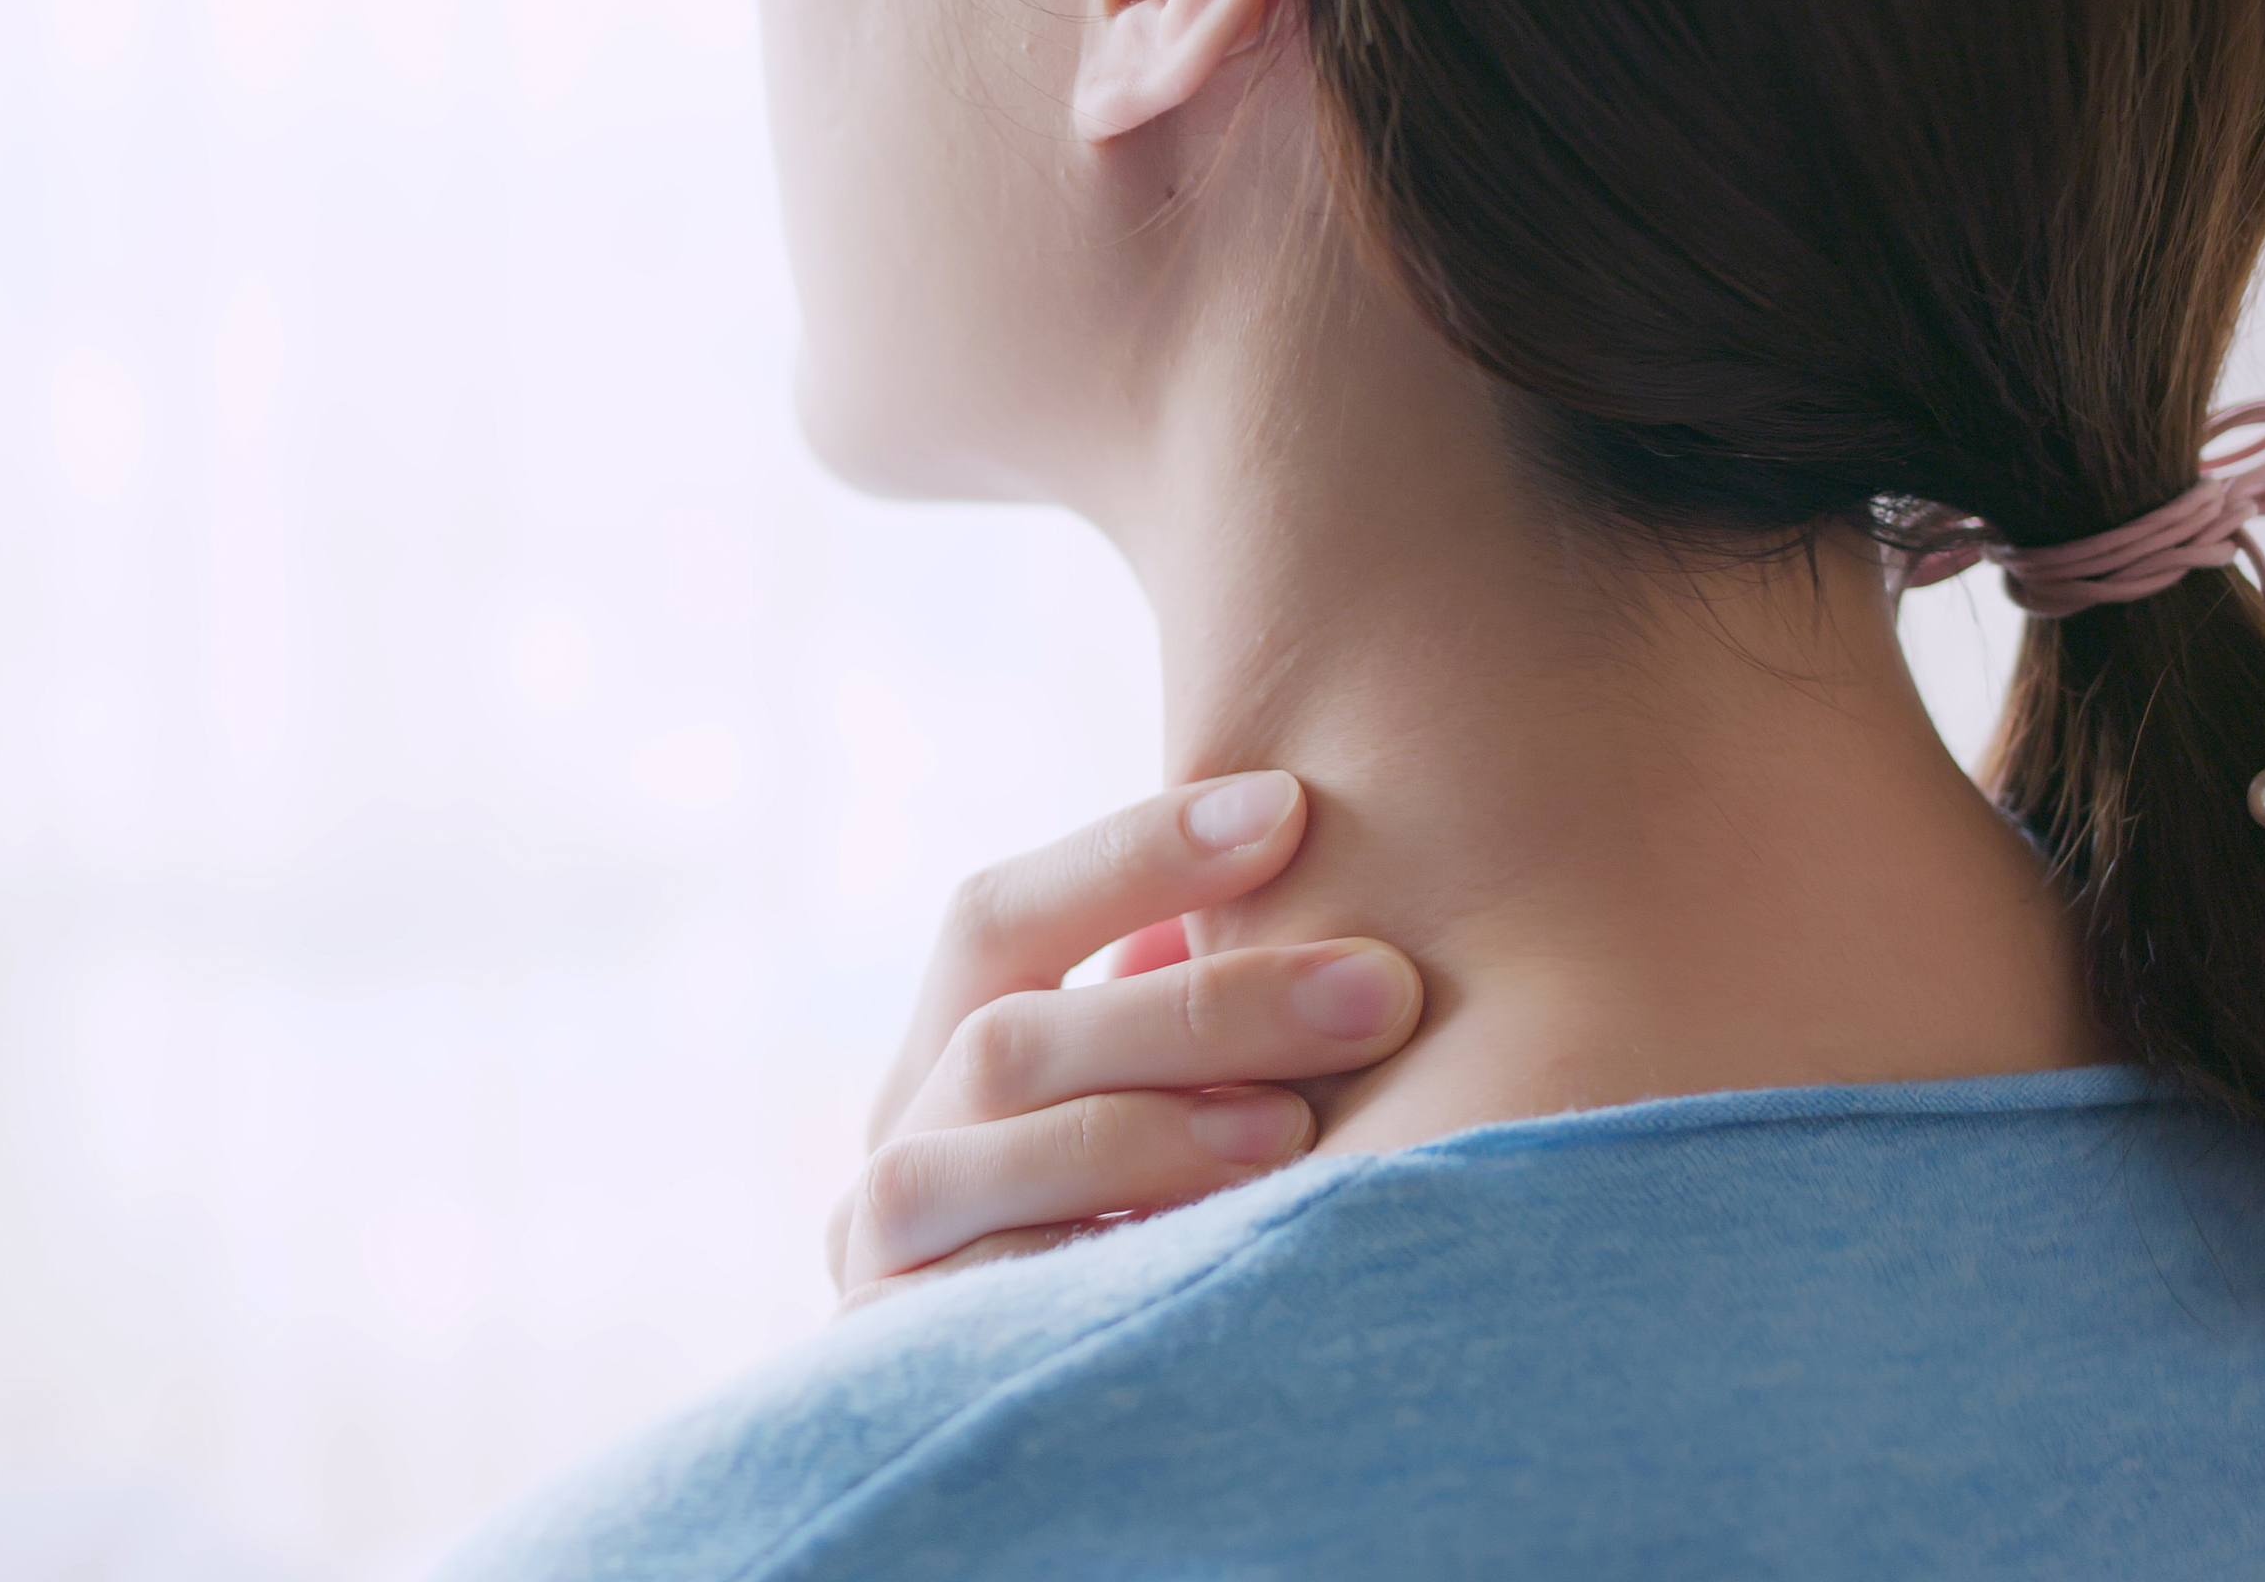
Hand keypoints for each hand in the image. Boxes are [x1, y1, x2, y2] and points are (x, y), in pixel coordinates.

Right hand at [826, 771, 1422, 1311]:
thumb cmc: (1162, 1240)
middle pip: (1016, 1032)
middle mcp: (895, 1143)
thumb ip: (1190, 1012)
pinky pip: (987, 1289)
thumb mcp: (1164, 1114)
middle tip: (1382, 987)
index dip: (1137, 850)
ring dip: (1148, 1129)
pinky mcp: (901, 1355)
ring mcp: (882, 1253)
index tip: (1292, 806)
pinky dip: (1102, 1253)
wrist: (1074, 1458)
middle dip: (1208, 1001)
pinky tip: (1225, 1251)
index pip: (999, 915)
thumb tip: (1309, 851)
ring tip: (1299, 1130)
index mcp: (947, 1056)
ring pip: (981, 1148)